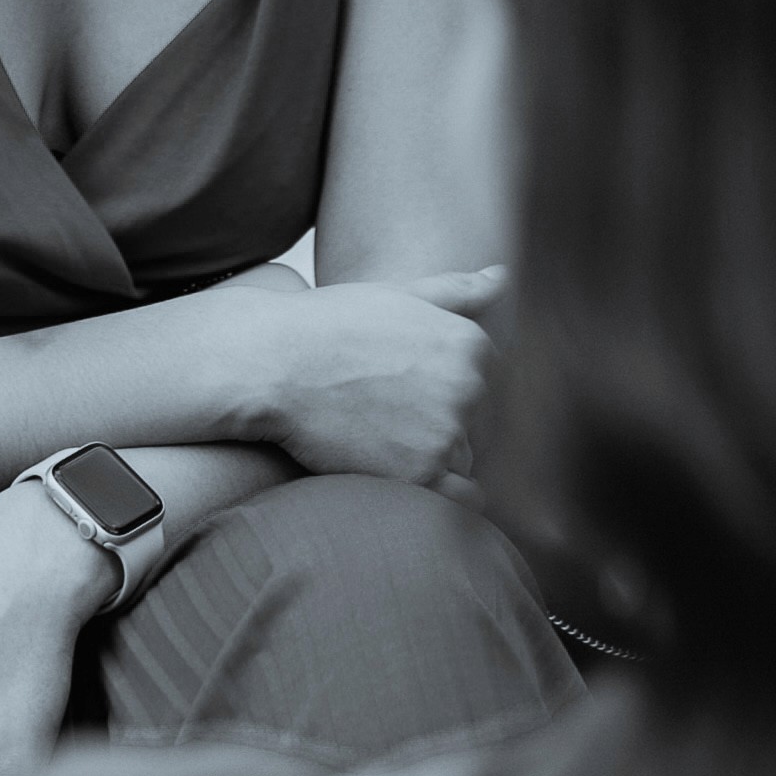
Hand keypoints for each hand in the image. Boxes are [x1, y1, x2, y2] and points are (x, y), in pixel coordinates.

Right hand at [225, 265, 504, 489]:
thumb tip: (502, 276)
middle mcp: (469, 387)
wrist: (272, 364)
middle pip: (477, 424)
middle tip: (392, 416)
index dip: (450, 391)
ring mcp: (446, 433)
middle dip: (445, 425)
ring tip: (384, 441)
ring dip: (435, 458)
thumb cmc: (329, 324)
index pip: (488, 385)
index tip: (410, 390)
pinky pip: (457, 500)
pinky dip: (438, 493)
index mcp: (471, 344)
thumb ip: (457, 291)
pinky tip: (403, 476)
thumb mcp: (398, 294)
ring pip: (462, 460)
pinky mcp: (420, 474)